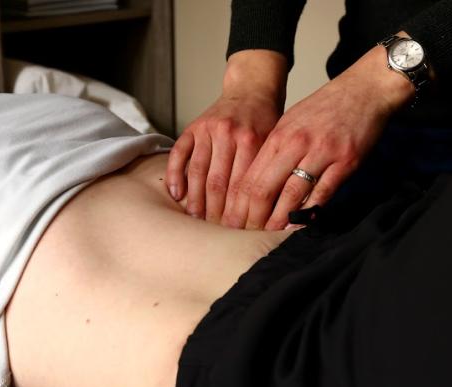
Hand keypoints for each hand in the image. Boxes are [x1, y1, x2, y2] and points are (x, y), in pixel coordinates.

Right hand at [166, 50, 287, 223]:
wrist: (252, 90)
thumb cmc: (266, 122)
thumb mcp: (276, 143)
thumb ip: (270, 173)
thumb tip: (267, 213)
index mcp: (253, 141)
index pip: (242, 186)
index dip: (238, 212)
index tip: (236, 232)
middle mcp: (229, 134)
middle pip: (218, 183)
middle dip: (216, 212)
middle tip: (215, 232)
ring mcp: (207, 130)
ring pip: (198, 173)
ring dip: (195, 200)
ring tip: (196, 220)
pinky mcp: (192, 127)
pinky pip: (179, 155)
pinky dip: (175, 176)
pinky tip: (176, 195)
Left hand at [223, 39, 415, 230]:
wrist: (364, 89)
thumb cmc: (323, 109)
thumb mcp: (290, 123)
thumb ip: (274, 152)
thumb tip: (255, 185)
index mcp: (277, 136)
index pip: (249, 178)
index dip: (237, 205)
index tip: (231, 222)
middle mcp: (295, 144)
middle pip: (264, 189)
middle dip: (251, 216)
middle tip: (243, 235)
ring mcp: (321, 152)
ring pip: (291, 194)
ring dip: (278, 220)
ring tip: (268, 235)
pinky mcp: (345, 160)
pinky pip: (323, 192)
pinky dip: (311, 211)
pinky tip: (300, 224)